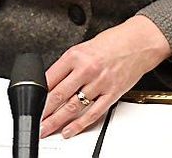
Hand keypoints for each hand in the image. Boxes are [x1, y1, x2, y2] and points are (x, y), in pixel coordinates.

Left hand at [40, 15, 170, 138]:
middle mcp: (87, 69)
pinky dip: (79, 124)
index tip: (31, 103)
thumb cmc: (113, 42)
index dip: (38, 94)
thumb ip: (68, 64)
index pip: (50, 78)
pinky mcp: (112, 93)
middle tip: (36, 121)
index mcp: (76, 55)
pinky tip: (69, 130)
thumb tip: (52, 82)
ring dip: (57, 121)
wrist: (140, 42)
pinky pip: (93, 113)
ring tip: (47, 129)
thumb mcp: (84, 47)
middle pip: (59, 95)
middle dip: (44, 112)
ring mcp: (99, 83)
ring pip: (73, 107)